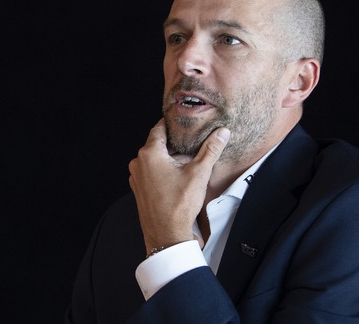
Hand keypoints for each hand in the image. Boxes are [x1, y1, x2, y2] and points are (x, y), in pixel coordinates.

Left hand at [128, 119, 229, 254]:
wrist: (167, 235)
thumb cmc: (179, 206)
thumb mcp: (199, 173)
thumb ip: (210, 149)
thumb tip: (222, 133)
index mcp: (150, 154)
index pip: (159, 128)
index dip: (172, 124)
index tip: (182, 122)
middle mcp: (138, 163)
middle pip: (158, 144)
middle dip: (175, 145)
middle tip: (191, 144)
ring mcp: (136, 177)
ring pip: (154, 159)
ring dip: (170, 159)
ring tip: (188, 163)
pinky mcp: (139, 189)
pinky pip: (151, 173)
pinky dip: (163, 171)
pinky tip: (178, 178)